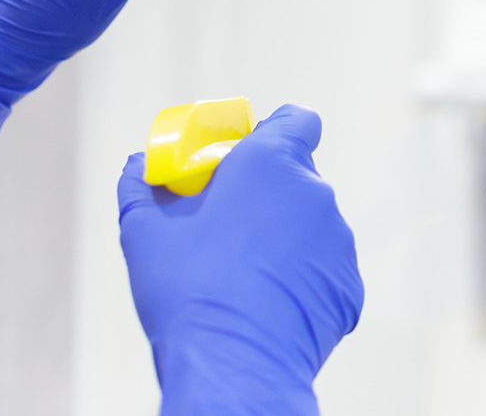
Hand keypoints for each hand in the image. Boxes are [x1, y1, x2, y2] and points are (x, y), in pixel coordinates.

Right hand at [118, 105, 363, 415]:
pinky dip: (302, 281)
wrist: (233, 365)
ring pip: (311, 226)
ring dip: (285, 239)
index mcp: (271, 164)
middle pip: (297, 177)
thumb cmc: (188, 290)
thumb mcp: (145, 233)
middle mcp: (315, 193)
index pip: (296, 120)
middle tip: (228, 225)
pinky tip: (267, 306)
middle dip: (267, 194)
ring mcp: (338, 241)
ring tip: (243, 277)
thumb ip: (142, 188)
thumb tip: (137, 167)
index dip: (272, 134)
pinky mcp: (349, 285)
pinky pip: (324, 271)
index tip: (244, 157)